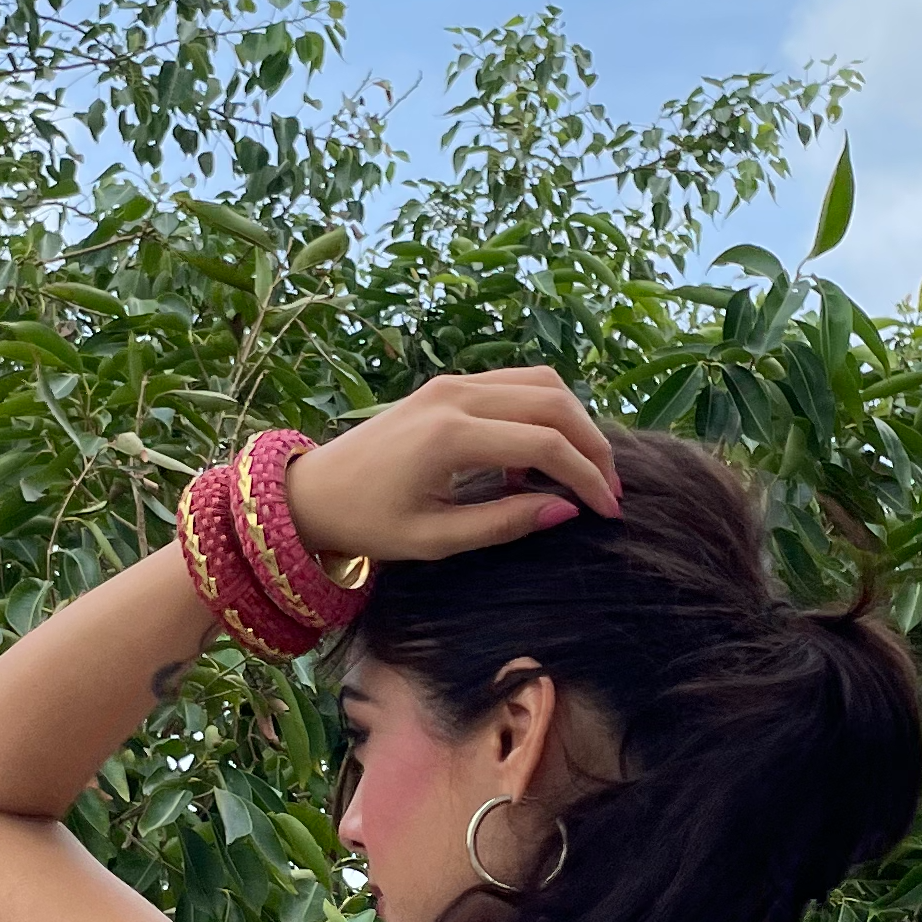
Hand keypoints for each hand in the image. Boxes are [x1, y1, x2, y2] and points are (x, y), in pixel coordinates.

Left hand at [285, 368, 623, 563]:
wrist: (313, 491)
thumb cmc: (367, 523)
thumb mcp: (435, 539)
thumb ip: (503, 523)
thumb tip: (567, 510)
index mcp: (450, 436)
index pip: (545, 445)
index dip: (587, 478)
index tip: (608, 512)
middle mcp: (456, 396)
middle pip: (554, 403)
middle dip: (592, 446)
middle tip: (608, 490)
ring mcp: (452, 383)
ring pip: (541, 383)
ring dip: (574, 422)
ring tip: (583, 470)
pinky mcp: (448, 384)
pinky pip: (516, 383)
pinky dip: (543, 412)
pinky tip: (538, 459)